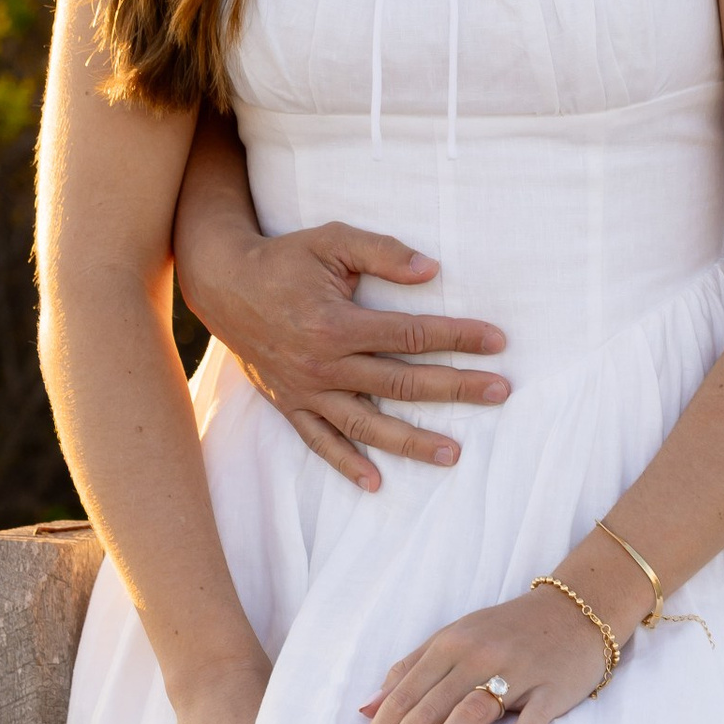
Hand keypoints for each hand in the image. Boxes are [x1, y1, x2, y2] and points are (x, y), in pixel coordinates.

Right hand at [177, 212, 509, 491]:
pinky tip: (375, 483)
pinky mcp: (289, 403)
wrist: (223, 283)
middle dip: (454, 388)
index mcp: (337, 324)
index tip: (497, 341)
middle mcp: (323, 364)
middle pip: (400, 382)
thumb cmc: (285, 258)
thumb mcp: (332, 240)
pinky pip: (319, 441)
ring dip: (410, 441)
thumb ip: (383, 252)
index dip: (456, 337)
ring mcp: (306, 390)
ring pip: (365, 424)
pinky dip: (345, 464)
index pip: (410, 334)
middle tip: (500, 392)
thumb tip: (432, 271)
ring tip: (453, 454)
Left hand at [341, 580, 629, 723]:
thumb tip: (365, 708)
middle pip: (426, 709)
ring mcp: (516, 672)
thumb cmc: (507, 632)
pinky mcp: (551, 688)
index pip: (401, 698)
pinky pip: (532, 718)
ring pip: (470, 712)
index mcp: (448, 646)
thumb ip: (410, 670)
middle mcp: (477, 656)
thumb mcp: (454, 639)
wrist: (577, 609)